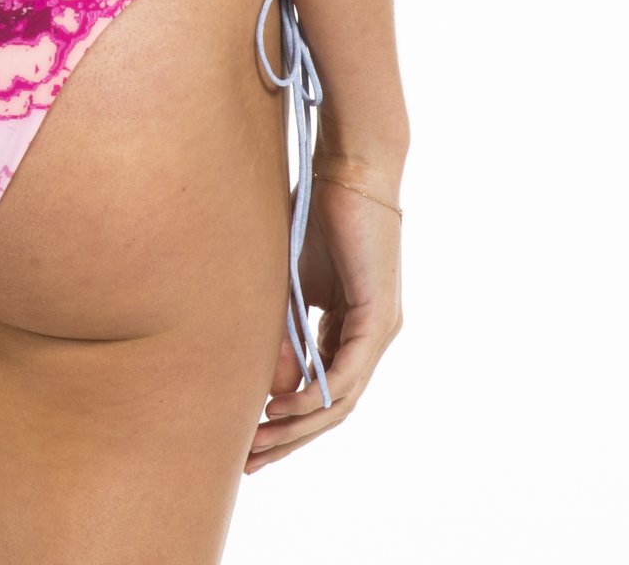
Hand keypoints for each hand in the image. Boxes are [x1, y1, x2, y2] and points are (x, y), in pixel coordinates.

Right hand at [244, 169, 402, 469]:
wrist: (349, 168)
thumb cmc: (316, 211)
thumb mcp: (288, 282)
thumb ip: (281, 329)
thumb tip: (267, 385)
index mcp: (349, 325)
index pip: (321, 387)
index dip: (286, 418)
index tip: (249, 435)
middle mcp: (370, 335)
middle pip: (332, 405)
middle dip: (289, 437)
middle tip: (250, 461)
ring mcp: (380, 329)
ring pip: (342, 398)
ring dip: (299, 425)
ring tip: (260, 443)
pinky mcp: (380, 318)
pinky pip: (348, 372)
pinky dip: (317, 394)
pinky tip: (286, 409)